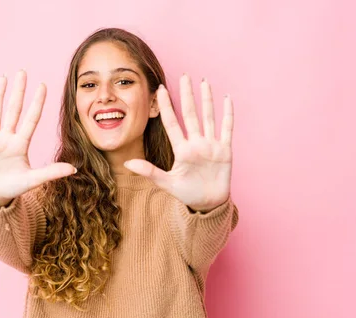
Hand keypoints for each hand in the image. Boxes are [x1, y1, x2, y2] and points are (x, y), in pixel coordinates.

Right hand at [0, 70, 76, 206]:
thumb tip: (74, 169)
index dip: (37, 103)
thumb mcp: (32, 180)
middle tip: (23, 72)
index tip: (43, 86)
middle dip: (18, 91)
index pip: (31, 119)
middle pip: (14, 109)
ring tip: (2, 78)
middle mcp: (7, 138)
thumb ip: (51, 173)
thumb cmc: (13, 188)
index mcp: (21, 144)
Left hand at [123, 74, 233, 211]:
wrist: (208, 204)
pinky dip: (228, 114)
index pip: (172, 122)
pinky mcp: (224, 150)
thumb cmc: (187, 193)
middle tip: (184, 75)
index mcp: (182, 149)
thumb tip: (127, 163)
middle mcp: (196, 143)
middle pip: (191, 114)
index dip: (166, 106)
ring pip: (208, 117)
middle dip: (187, 95)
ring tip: (204, 82)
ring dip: (207, 100)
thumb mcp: (166, 183)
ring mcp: (210, 145)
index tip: (160, 89)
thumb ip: (149, 171)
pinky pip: (226, 129)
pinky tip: (227, 98)